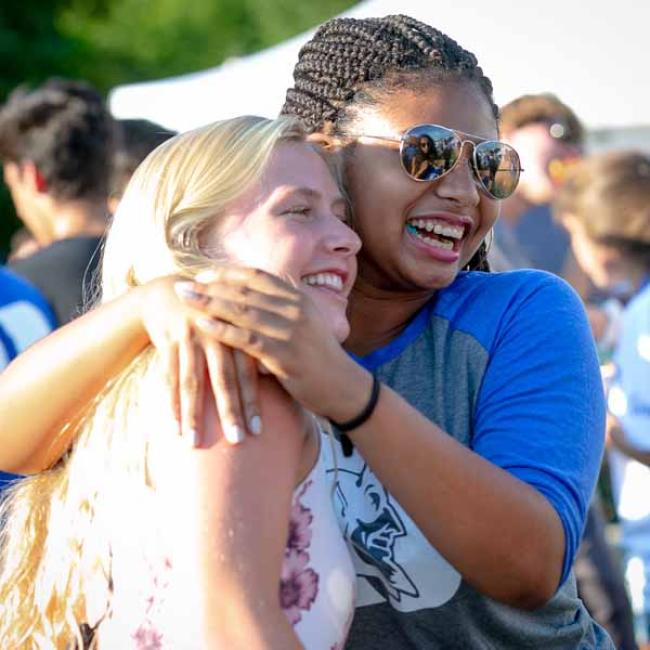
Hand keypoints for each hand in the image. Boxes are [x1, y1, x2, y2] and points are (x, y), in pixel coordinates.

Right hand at [138, 276, 259, 444]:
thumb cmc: (212, 315)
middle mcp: (216, 334)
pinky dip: (170, 401)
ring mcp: (190, 336)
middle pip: (223, 379)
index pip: (248, 372)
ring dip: (193, 414)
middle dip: (230, 412)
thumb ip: (251, 350)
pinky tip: (173, 426)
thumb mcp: (233, 326)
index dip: (252, 401)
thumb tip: (276, 379)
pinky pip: (168, 375)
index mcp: (238, 331)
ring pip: (192, 381)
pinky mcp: (168, 339)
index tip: (259, 431)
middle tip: (238, 441)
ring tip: (193, 443)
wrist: (170, 291)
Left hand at [174, 267, 366, 419]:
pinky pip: (247, 338)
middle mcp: (295, 308)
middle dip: (211, 285)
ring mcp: (291, 330)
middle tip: (183, 284)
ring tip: (185, 298)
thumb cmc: (320, 358)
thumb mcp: (305, 325)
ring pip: (243, 310)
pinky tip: (203, 324)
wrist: (344, 386)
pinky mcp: (285, 354)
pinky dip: (223, 329)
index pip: (257, 276)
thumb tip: (252, 303)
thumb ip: (281, 311)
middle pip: (245, 290)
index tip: (203, 274)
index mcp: (298, 298)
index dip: (227, 273)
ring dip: (210, 302)